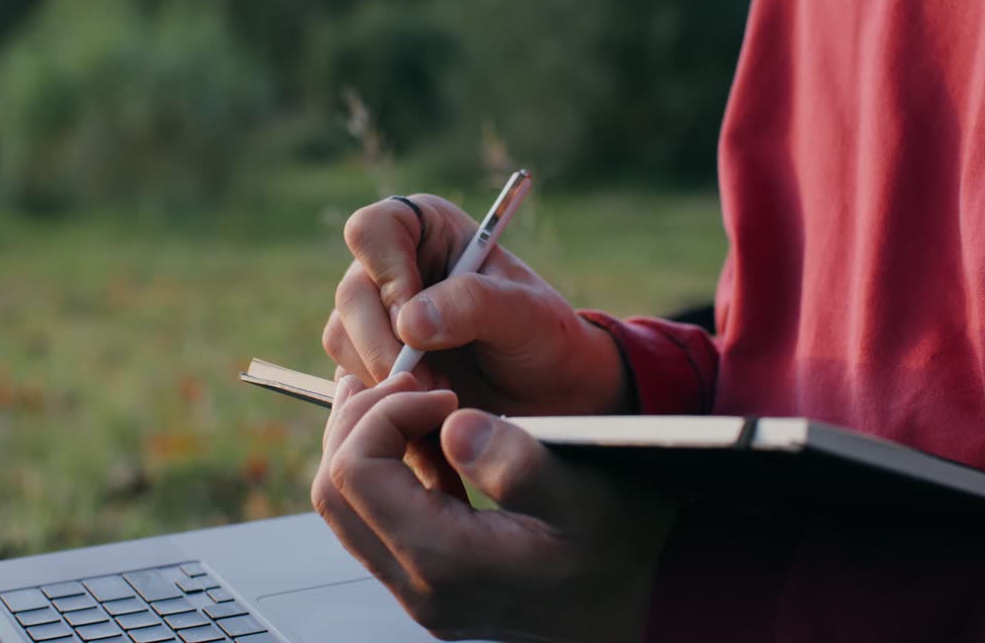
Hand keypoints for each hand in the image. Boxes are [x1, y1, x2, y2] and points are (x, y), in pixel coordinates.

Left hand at [312, 374, 679, 641]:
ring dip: (367, 445)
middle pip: (334, 493)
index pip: (354, 474)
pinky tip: (426, 440)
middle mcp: (420, 588)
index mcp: (447, 562)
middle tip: (407, 382)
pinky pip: (376, 523)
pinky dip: (385, 472)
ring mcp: (422, 593)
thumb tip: (454, 428)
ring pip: (347, 510)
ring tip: (407, 399)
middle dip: (359, 424)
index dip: (383, 414)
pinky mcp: (432, 586)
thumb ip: (520, 464)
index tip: (440, 391)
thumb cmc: (626, 546)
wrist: (650, 602)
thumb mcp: (585, 496)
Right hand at [322, 194, 630, 416]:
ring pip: (342, 338)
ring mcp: (375, 312)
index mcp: (425, 228)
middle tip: (430, 383)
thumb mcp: (524, 313)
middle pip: (352, 294)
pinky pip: (349, 375)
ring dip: (386, 376)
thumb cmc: (541, 335)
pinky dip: (382, 397)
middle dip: (386, 346)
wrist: (545, 390)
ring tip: (441, 395)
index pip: (372, 230)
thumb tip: (408, 323)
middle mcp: (391, 264)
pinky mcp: (369, 356)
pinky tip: (426, 408)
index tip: (415, 323)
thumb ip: (473, 304)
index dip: (387, 273)